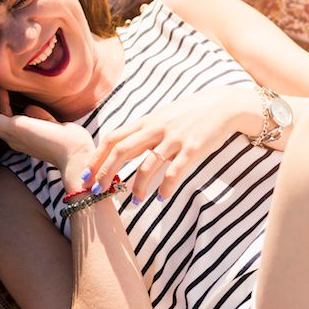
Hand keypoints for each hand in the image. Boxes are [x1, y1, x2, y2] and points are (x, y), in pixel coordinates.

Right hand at [0, 84, 94, 175]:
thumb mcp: (52, 124)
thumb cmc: (70, 141)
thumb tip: (29, 107)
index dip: (0, 105)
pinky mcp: (12, 129)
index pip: (6, 122)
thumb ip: (40, 116)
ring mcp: (11, 136)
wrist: (75, 153)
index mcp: (23, 139)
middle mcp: (14, 140)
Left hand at [86, 85, 259, 202]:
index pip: (113, 138)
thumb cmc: (189, 114)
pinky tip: (161, 198)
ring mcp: (174, 139)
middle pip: (123, 150)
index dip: (97, 157)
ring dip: (137, 187)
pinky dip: (165, 188)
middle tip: (97, 192)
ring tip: (134, 202)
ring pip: (147, 165)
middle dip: (106, 173)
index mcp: (146, 121)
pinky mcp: (192, 149)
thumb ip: (143, 132)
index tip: (86, 175)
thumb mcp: (162, 117)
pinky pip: (174, 172)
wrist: (221, 106)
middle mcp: (156, 128)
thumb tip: (120, 149)